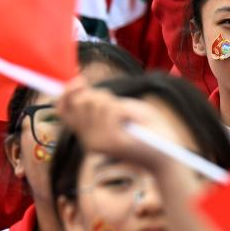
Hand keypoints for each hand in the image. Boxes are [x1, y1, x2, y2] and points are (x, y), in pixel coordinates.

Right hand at [56, 78, 186, 173]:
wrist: (166, 151)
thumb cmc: (145, 126)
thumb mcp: (120, 107)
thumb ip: (98, 99)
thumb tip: (79, 83)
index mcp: (87, 132)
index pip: (62, 110)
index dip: (67, 92)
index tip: (81, 79)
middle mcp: (88, 140)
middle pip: (80, 102)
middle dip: (99, 94)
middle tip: (117, 103)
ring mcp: (99, 143)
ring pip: (96, 103)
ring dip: (115, 102)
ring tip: (128, 115)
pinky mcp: (112, 142)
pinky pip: (111, 111)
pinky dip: (125, 109)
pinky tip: (134, 120)